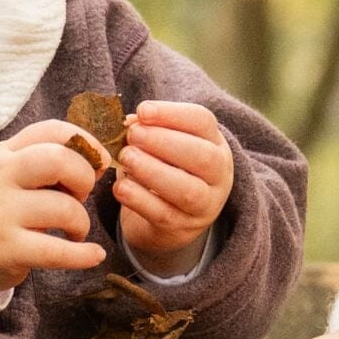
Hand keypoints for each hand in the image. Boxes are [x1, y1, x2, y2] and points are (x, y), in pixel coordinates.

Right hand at [0, 120, 111, 291]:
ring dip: (82, 222)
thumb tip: (99, 163)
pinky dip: (84, 255)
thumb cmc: (1, 205)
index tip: (97, 162)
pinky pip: (57, 251)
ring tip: (74, 230)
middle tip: (79, 196)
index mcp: (4, 154)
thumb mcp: (13, 173)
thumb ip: (48, 160)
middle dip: (83, 177)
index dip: (86, 141)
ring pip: (65, 209)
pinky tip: (94, 255)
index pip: (51, 130)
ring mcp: (1, 213)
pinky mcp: (7, 248)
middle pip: (58, 160)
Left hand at [115, 101, 232, 274]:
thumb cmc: (167, 169)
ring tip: (126, 158)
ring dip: (153, 171)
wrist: (174, 219)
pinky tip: (121, 187)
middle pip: (203, 157)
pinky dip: (140, 200)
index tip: (143, 110)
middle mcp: (218, 175)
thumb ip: (148, 130)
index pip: (202, 122)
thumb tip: (129, 122)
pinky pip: (164, 215)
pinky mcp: (183, 228)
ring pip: (187, 190)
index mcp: (215, 144)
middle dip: (164, 142)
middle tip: (133, 135)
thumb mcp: (164, 146)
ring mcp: (205, 205)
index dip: (172, 114)